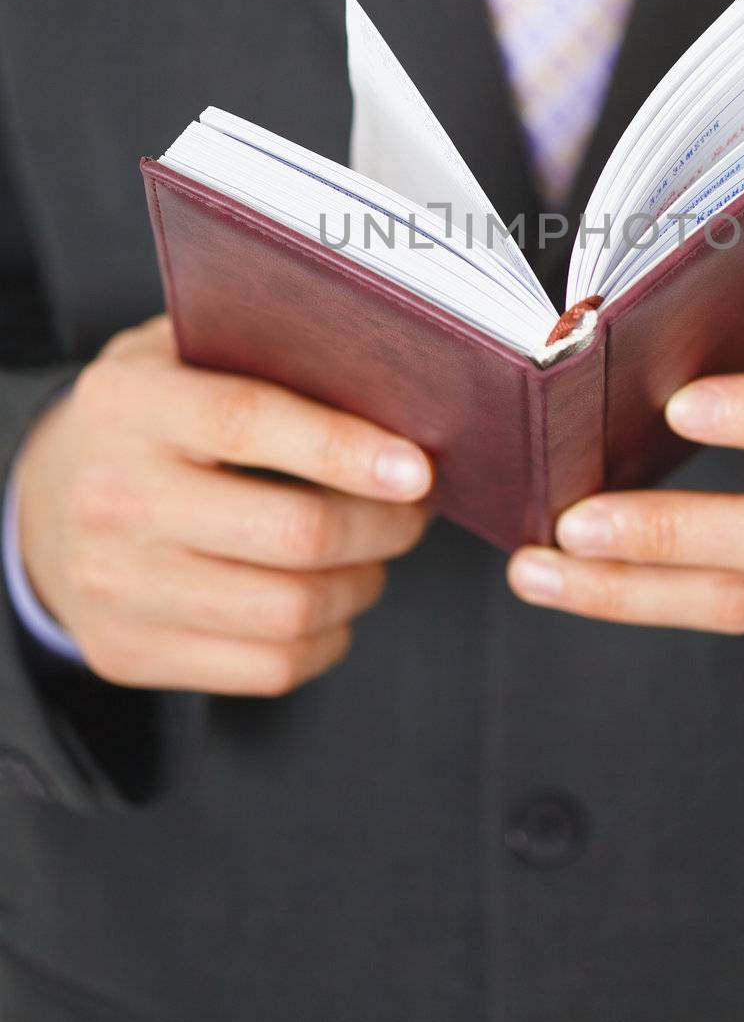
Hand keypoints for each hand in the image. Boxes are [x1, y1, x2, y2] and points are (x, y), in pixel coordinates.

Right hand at [17, 315, 431, 692]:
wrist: (48, 499)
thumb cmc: (149, 417)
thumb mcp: (183, 353)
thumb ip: (267, 355)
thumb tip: (390, 383)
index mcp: (131, 404)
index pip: (249, 422)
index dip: (344, 450)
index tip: (417, 469)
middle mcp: (114, 497)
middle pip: (290, 534)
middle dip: (383, 527)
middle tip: (414, 510)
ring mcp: (116, 585)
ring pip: (290, 612)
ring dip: (363, 585)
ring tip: (375, 553)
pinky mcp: (127, 652)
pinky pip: (268, 668)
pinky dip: (327, 638)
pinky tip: (331, 601)